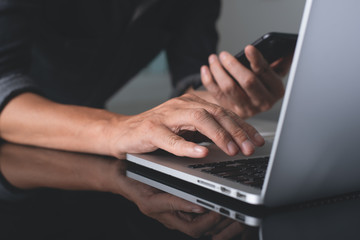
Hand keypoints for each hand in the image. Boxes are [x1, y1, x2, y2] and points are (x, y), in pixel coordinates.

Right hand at [109, 93, 264, 158]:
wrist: (124, 132)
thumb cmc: (156, 130)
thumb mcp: (185, 128)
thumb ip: (205, 129)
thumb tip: (234, 140)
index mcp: (192, 103)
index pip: (223, 112)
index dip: (243, 126)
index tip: (257, 139)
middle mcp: (181, 105)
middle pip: (215, 113)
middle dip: (236, 131)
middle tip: (250, 147)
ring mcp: (166, 116)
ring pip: (198, 120)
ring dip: (218, 135)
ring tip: (232, 150)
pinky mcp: (151, 129)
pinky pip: (171, 138)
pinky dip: (187, 146)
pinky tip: (201, 152)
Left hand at [197, 45, 291, 118]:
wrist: (248, 102)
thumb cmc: (260, 82)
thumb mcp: (273, 73)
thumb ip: (279, 62)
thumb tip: (288, 49)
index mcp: (276, 90)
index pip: (265, 73)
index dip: (256, 60)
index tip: (248, 48)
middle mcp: (263, 102)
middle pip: (247, 81)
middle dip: (233, 65)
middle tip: (224, 54)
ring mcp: (246, 108)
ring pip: (229, 87)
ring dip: (218, 71)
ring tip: (213, 59)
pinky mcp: (231, 110)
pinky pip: (217, 93)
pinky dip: (209, 80)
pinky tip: (206, 69)